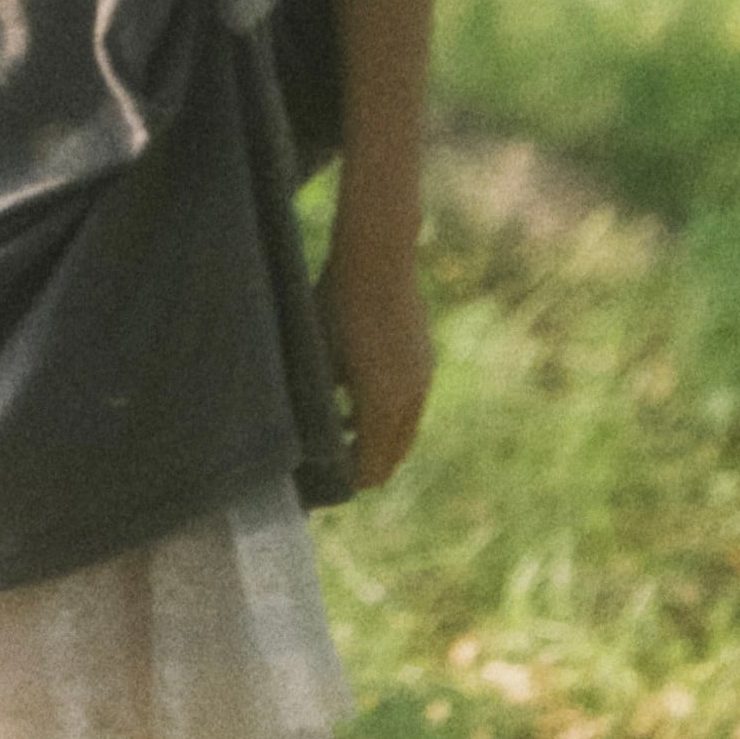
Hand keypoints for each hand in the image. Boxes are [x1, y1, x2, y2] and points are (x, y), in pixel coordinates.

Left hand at [318, 240, 432, 488]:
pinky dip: (390, 412)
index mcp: (384, 402)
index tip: (327, 483)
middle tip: (338, 470)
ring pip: (405, 428)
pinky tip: (360, 397)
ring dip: (380, 437)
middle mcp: (411, 396)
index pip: (373, 465)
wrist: (379, 255)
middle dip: (368, 465)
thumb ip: (321, 399)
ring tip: (345, 433)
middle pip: (394, 453)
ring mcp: (423, 376)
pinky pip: (410, 402)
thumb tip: (314, 430)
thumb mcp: (320, 355)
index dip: (351, 479)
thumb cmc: (338, 303)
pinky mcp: (425, 357)